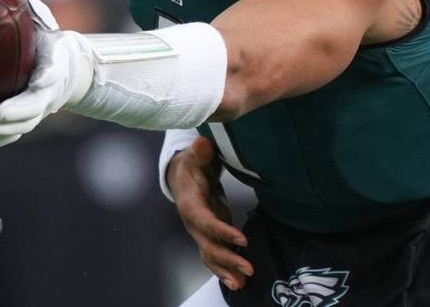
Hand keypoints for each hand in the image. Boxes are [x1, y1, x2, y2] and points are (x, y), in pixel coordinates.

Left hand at [0, 0, 93, 151]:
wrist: (69, 67)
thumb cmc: (47, 39)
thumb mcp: (42, 20)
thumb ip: (28, 5)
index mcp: (54, 64)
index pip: (52, 73)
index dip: (46, 80)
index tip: (37, 84)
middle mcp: (49, 90)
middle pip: (37, 107)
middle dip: (18, 114)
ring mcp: (41, 108)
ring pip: (26, 124)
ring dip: (7, 133)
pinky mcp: (30, 117)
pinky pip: (16, 132)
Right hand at [167, 136, 252, 290]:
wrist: (181, 176)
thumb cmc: (192, 165)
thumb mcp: (195, 156)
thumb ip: (200, 153)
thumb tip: (202, 144)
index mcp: (190, 204)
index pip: (205, 221)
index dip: (221, 232)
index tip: (242, 240)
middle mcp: (193, 223)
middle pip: (208, 245)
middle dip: (227, 258)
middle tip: (248, 268)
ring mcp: (199, 232)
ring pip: (210, 255)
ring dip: (226, 270)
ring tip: (242, 284)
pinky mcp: (208, 237)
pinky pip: (214, 257)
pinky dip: (225, 271)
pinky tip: (239, 283)